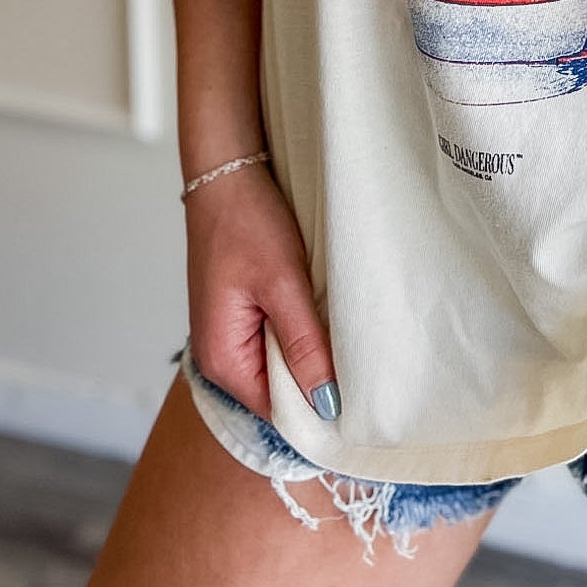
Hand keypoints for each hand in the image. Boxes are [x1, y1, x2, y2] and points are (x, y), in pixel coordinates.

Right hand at [184, 160, 339, 422]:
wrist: (226, 173)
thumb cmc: (246, 222)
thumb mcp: (283, 284)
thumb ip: (304, 346)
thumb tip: (327, 403)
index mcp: (223, 359)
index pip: (278, 412)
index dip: (320, 410)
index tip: (364, 402)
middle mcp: (220, 357)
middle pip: (280, 394)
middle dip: (319, 383)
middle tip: (366, 369)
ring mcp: (230, 336)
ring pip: (282, 366)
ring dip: (312, 355)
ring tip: (349, 341)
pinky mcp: (242, 315)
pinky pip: (277, 341)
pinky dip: (301, 334)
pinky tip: (323, 318)